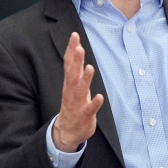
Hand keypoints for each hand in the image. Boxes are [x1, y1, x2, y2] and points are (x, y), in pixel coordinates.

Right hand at [53, 32, 104, 152]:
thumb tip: (77, 48)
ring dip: (85, 80)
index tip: (74, 35)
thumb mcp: (73, 84)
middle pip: (72, 74)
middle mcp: (70, 91)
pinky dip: (94, 103)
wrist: (67, 132)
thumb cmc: (73, 104)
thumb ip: (75, 67)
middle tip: (79, 48)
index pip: (69, 63)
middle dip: (76, 61)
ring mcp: (76, 104)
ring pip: (79, 90)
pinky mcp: (84, 116)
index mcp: (69, 82)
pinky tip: (100, 97)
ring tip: (90, 68)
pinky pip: (89, 109)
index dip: (71, 49)